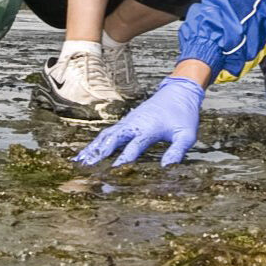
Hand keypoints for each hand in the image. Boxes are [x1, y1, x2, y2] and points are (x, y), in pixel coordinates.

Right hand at [74, 76, 204, 168]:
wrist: (178, 92)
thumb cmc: (184, 116)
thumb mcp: (186, 135)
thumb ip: (177, 152)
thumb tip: (166, 169)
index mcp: (149, 129)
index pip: (133, 147)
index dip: (123, 160)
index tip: (112, 172)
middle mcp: (134, 124)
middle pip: (113, 139)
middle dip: (99, 154)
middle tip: (87, 168)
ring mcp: (128, 122)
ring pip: (106, 136)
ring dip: (93, 149)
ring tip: (79, 163)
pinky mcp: (125, 123)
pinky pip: (107, 134)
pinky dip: (95, 144)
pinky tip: (85, 154)